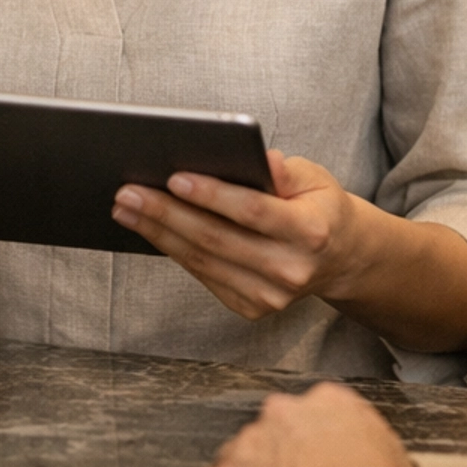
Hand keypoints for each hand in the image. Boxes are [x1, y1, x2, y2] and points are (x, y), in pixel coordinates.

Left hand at [112, 152, 466, 352]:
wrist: (341, 257)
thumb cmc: (319, 206)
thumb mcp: (314, 177)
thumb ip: (284, 171)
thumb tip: (258, 158)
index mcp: (310, 232)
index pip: (252, 212)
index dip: (211, 195)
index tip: (173, 177)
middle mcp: (290, 270)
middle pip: (217, 240)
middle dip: (166, 214)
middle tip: (127, 192)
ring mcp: (270, 296)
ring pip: (203, 261)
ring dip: (158, 233)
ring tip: (125, 208)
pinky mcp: (252, 308)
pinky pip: (204, 276)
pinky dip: (174, 250)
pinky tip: (149, 229)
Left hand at [181, 380, 415, 466]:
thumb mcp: (394, 455)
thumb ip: (369, 443)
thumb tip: (373, 460)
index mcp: (327, 401)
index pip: (304, 412)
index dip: (305, 442)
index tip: (310, 464)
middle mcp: (283, 413)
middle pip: (265, 433)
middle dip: (271, 460)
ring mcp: (250, 445)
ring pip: (233, 458)